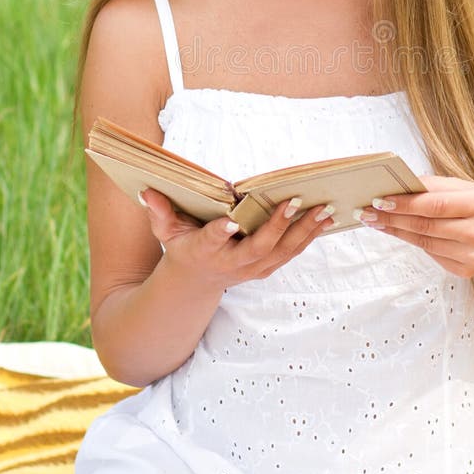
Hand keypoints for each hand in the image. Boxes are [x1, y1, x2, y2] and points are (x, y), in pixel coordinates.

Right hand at [140, 189, 334, 289]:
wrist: (197, 282)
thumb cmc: (183, 247)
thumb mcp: (166, 232)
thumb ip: (159, 213)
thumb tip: (147, 190)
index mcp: (205, 251)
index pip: (211, 241)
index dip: (219, 233)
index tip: (228, 222)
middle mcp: (232, 263)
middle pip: (259, 247)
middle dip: (279, 226)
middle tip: (296, 202)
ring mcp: (253, 268)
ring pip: (283, 251)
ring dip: (306, 231)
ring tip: (325, 209)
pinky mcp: (267, 267)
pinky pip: (292, 252)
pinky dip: (311, 236)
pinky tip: (327, 219)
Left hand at [358, 174, 473, 277]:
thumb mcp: (470, 188)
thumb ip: (437, 186)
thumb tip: (402, 184)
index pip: (434, 205)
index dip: (405, 203)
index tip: (379, 199)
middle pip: (425, 226)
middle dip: (391, 218)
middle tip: (365, 212)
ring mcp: (473, 255)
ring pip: (424, 242)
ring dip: (396, 231)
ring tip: (374, 221)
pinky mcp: (466, 271)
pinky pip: (432, 254)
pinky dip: (415, 242)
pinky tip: (399, 232)